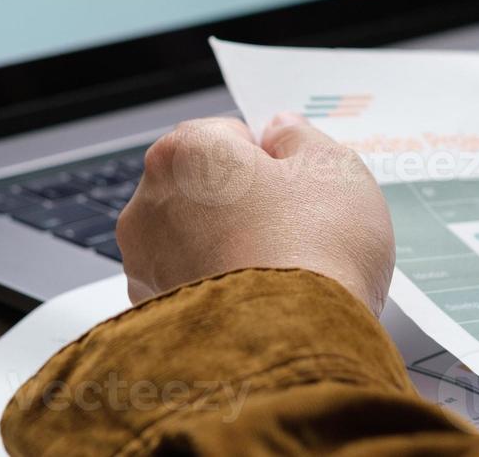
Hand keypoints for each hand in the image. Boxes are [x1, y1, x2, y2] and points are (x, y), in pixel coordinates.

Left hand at [116, 114, 394, 314]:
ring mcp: (145, 263)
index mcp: (185, 151)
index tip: (293, 183)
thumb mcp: (332, 167)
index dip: (270, 160)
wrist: (296, 345)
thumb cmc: (312, 252)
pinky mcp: (153, 315)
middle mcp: (149, 202)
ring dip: (228, 248)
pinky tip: (258, 303)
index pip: (228, 135)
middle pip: (204, 188)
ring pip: (194, 241)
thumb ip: (300, 137)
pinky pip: (191, 288)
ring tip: (281, 272)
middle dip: (244, 203)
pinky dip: (218, 293)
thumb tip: (283, 132)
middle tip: (294, 227)